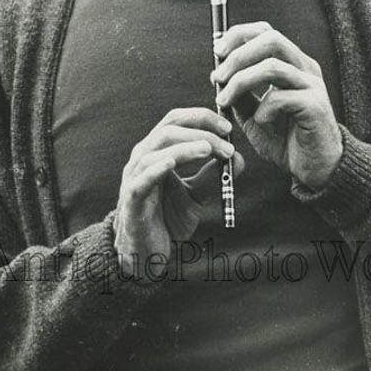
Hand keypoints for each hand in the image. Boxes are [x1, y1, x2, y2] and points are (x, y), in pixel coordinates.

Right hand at [114, 107, 244, 275]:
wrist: (147, 252)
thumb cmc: (168, 219)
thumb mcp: (196, 195)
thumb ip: (213, 176)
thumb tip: (239, 158)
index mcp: (157, 151)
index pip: (176, 120)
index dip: (201, 118)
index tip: (228, 128)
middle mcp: (143, 158)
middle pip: (168, 129)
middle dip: (200, 130)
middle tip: (226, 141)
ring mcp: (134, 177)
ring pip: (156, 150)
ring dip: (185, 146)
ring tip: (209, 148)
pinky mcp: (132, 199)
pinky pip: (142, 179)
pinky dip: (157, 168)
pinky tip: (172, 163)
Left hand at [212, 22, 341, 191]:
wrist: (315, 168)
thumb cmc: (287, 140)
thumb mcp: (254, 114)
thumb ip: (240, 94)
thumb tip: (218, 75)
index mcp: (292, 63)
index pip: (266, 32)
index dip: (239, 36)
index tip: (217, 52)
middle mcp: (304, 68)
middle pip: (271, 39)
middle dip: (238, 55)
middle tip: (218, 76)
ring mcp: (312, 85)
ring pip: (273, 66)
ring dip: (241, 81)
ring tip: (226, 100)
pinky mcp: (315, 106)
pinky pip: (281, 97)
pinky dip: (262, 108)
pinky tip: (260, 121)